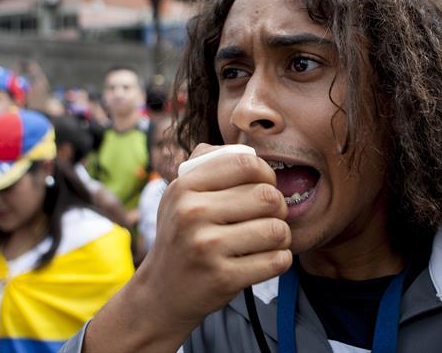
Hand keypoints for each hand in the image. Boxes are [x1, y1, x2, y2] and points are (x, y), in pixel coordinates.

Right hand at [84, 144, 291, 351]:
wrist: (160, 293)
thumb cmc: (181, 235)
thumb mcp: (180, 194)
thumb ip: (207, 163)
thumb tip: (246, 148)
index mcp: (185, 187)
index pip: (247, 164)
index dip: (267, 174)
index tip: (264, 186)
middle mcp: (192, 214)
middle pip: (268, 196)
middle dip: (279, 207)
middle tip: (270, 216)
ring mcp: (207, 247)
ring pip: (276, 229)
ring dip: (282, 236)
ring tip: (268, 239)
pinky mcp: (222, 278)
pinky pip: (276, 260)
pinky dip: (280, 259)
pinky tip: (266, 259)